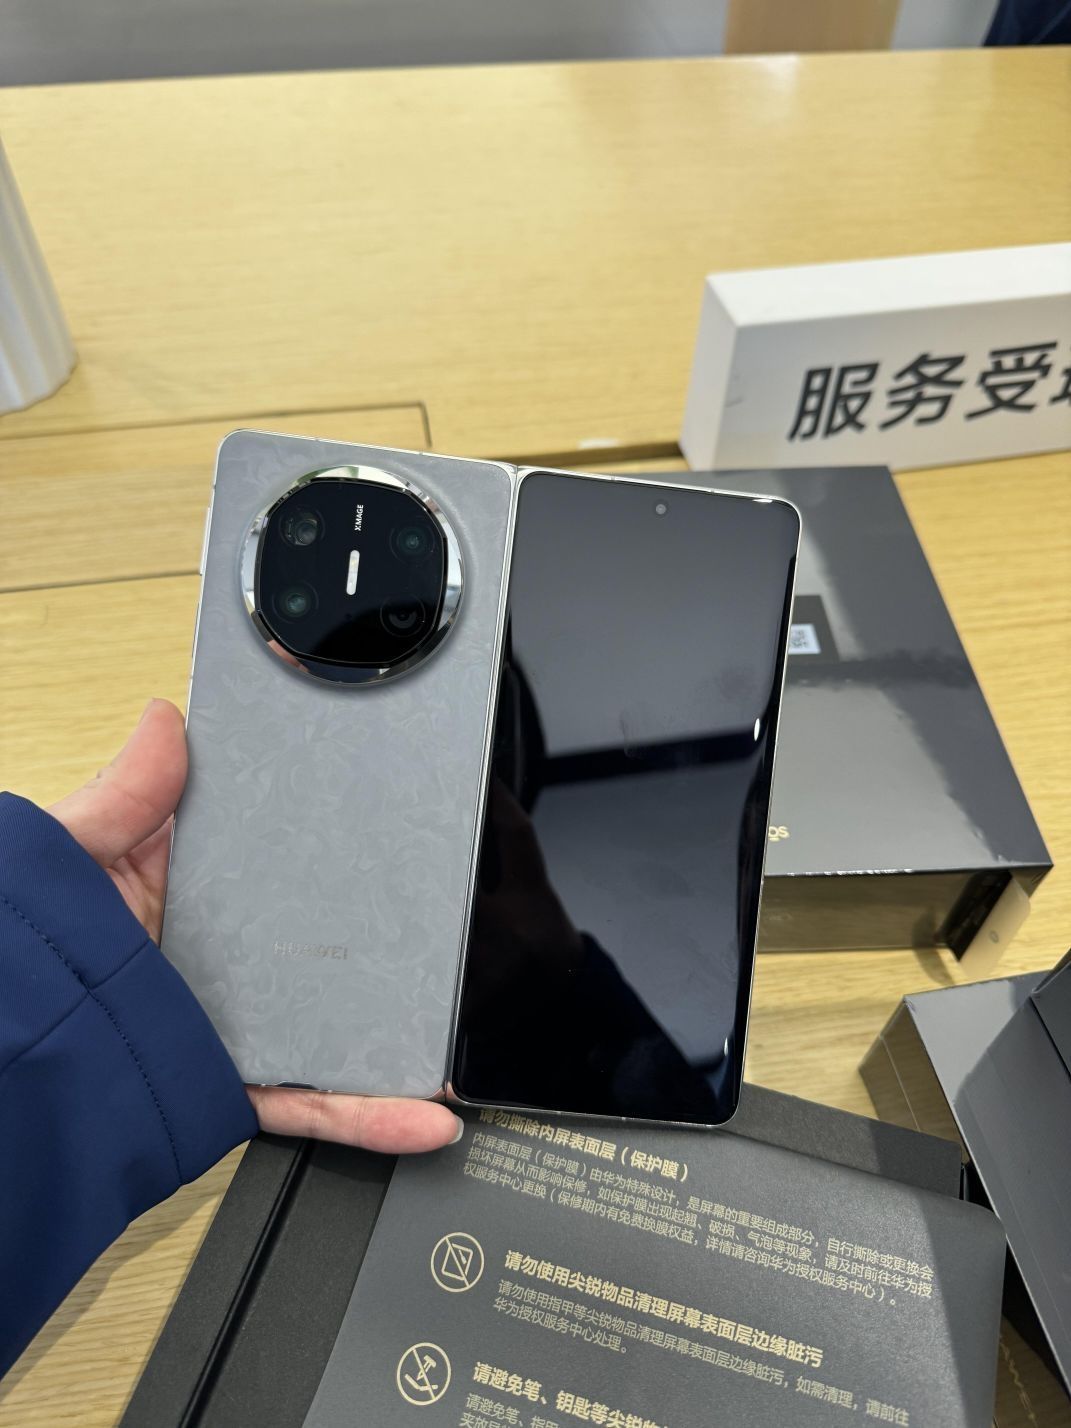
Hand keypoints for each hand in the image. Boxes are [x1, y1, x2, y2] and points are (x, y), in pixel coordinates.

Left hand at [48, 699, 461, 1153]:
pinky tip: (428, 1115)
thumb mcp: (73, 854)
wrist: (8, 1055)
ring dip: (401, 1037)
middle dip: (388, 940)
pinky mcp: (236, 1087)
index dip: (329, 841)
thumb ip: (126, 794)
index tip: (386, 823)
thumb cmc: (26, 946)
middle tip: (449, 925)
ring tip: (457, 1032)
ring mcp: (235, 1025)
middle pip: (321, 945)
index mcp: (189, 892)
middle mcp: (223, 960)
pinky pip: (314, 1104)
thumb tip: (164, 718)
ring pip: (337, 1029)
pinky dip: (372, 1115)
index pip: (275, 858)